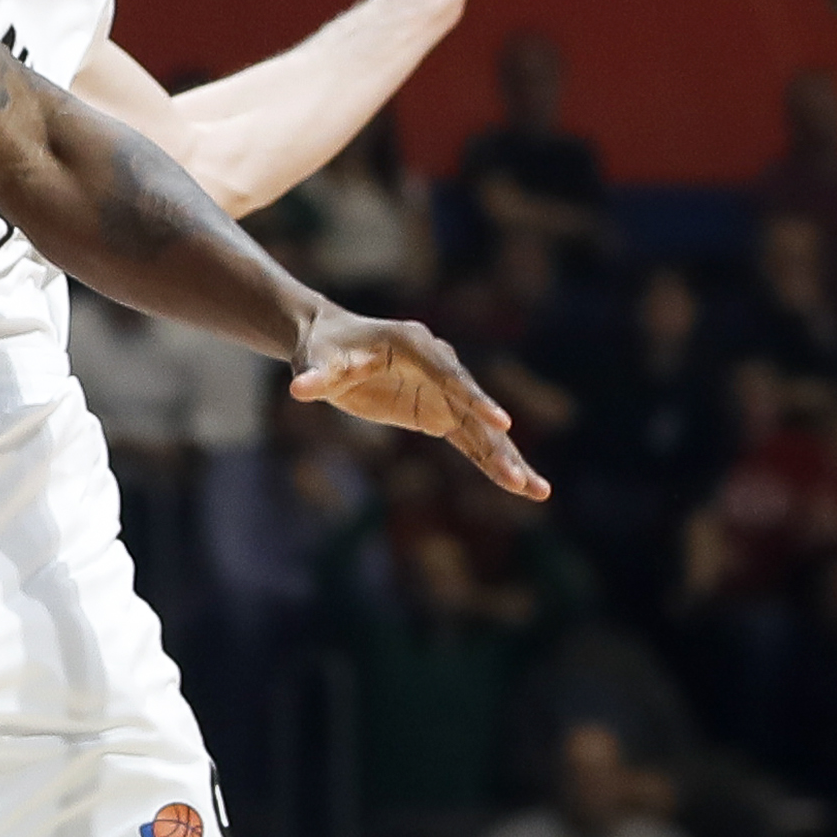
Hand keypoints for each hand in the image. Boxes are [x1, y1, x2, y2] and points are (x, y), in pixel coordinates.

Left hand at [288, 309, 548, 500]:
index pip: (449, 375)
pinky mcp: (441, 412)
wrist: (328, 346)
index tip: (502, 423)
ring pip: (481, 429)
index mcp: (414, 345)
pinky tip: (519, 486)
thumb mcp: (315, 363)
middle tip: (519, 476)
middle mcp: (438, 364)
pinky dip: (493, 462)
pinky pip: (472, 441)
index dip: (474, 400)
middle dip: (498, 442)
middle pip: (474, 406)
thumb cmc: (321, 350)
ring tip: (538, 492)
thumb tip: (299, 391)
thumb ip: (315, 378)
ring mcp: (444, 390)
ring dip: (507, 459)